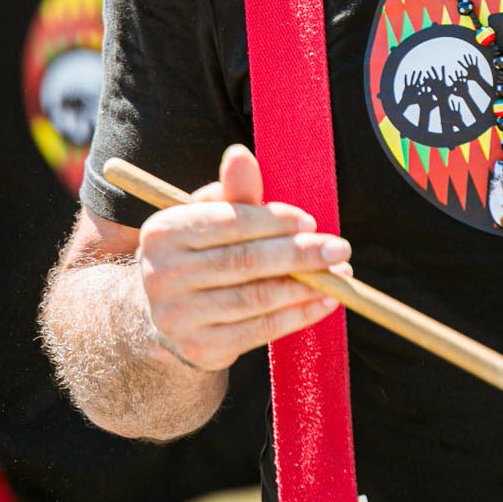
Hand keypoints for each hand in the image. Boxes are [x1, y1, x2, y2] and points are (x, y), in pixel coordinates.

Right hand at [135, 145, 349, 370]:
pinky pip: (259, 331)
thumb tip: (241, 154)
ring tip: (339, 276)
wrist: (168, 316)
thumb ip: (233, 191)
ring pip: (256, 298)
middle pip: (245, 261)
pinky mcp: (199, 348)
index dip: (274, 221)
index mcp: (162, 232)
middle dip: (299, 254)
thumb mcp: (210, 218)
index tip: (311, 222)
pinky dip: (298, 316)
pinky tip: (324, 303)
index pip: (229, 222)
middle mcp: (162, 274)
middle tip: (340, 249)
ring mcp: (178, 316)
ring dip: (306, 287)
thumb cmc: (200, 253)